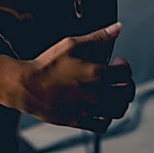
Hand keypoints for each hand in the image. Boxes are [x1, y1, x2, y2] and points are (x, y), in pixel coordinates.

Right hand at [16, 22, 135, 132]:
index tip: (117, 63)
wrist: (27, 86)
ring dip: (118, 101)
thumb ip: (97, 37)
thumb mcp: (71, 44)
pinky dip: (106, 119)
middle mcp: (97, 94)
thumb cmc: (47, 64)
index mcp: (97, 73)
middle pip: (126, 94)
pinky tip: (100, 110)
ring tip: (111, 94)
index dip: (124, 66)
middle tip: (116, 79)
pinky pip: (102, 126)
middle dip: (125, 84)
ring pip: (118, 111)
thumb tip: (117, 28)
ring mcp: (89, 109)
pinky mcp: (80, 120)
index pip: (125, 73)